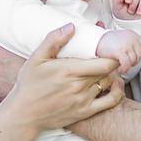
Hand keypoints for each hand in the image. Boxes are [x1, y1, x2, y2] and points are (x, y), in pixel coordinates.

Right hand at [0, 24, 122, 131]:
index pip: (105, 63)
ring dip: (111, 76)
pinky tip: (112, 86)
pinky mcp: (85, 112)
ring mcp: (83, 100)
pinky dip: (116, 93)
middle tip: (106, 58)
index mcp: (70, 70)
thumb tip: (71, 26)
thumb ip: (54, 40)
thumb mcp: (36, 59)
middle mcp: (79, 86)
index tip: (110, 50)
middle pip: (108, 71)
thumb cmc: (29, 85)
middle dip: (110, 63)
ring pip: (109, 84)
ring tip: (105, 70)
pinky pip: (110, 102)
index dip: (113, 55)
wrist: (24, 114)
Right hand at [96, 28, 140, 72]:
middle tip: (124, 62)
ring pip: (134, 60)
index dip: (138, 54)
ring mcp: (126, 44)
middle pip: (140, 55)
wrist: (95, 41)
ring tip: (121, 66)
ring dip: (128, 66)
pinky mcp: (120, 51)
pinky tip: (120, 70)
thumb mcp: (126, 39)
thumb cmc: (109, 42)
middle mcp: (131, 38)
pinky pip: (127, 64)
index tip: (131, 57)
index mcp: (133, 35)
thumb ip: (137, 43)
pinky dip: (124, 69)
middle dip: (134, 61)